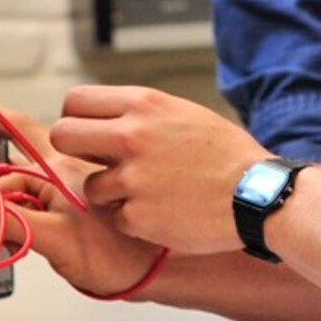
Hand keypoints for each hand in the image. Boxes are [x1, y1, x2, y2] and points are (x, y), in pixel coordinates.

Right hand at [0, 96, 162, 296]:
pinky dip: (6, 219)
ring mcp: (64, 193)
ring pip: (14, 188)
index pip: (15, 130)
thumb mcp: (57, 239)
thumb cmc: (120, 253)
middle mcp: (61, 173)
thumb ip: (11, 222)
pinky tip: (0, 232)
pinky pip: (24, 210)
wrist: (155, 272)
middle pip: (8, 160)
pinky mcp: (65, 216)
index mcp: (60, 167)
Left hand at [51, 85, 267, 255]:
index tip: (87, 133)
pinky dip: (134, 220)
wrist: (256, 195)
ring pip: (89, 186)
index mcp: (144, 105)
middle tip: (98, 163)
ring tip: (148, 193)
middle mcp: (131, 136)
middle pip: (63, 136)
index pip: (75, 101)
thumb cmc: (225, 154)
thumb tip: (99, 121)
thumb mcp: (182, 113)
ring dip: (111, 193)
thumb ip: (139, 114)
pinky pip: (115, 218)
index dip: (77, 118)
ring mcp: (132, 178)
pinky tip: (163, 212)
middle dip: (75, 152)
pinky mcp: (136, 217)